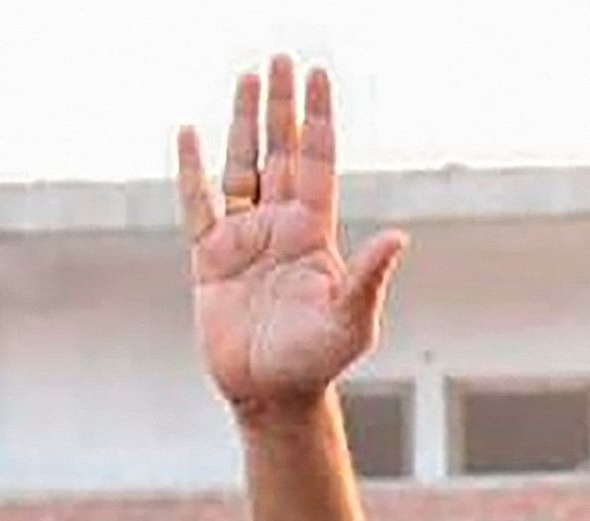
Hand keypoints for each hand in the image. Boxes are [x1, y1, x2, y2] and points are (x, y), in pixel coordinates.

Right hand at [176, 55, 408, 419]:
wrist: (272, 394)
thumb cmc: (318, 362)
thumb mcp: (351, 320)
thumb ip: (369, 277)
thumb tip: (399, 238)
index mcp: (314, 232)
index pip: (315, 161)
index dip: (316, 117)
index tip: (317, 74)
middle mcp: (280, 226)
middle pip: (280, 151)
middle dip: (281, 105)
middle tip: (282, 58)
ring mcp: (244, 238)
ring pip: (241, 165)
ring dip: (244, 122)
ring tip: (247, 77)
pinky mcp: (208, 258)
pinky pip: (197, 204)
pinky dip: (191, 169)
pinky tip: (190, 132)